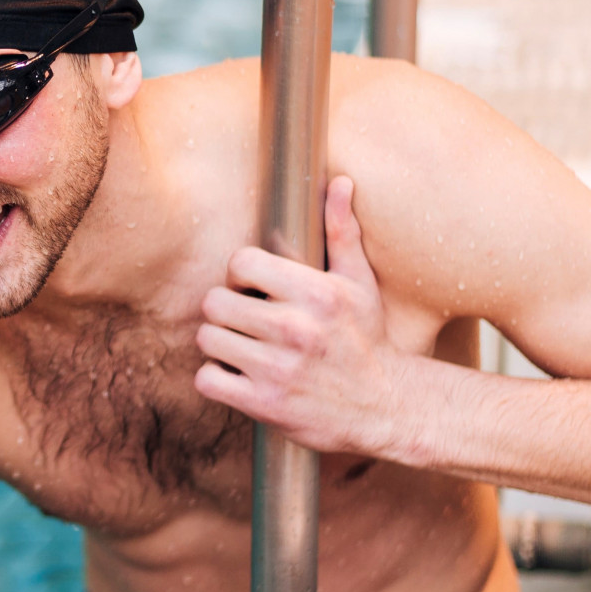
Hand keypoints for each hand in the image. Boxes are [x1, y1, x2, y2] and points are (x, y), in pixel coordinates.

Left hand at [194, 176, 421, 457]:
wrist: (384, 408)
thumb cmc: (366, 340)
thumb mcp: (360, 284)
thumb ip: (342, 233)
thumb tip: (340, 182)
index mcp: (316, 293)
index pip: (239, 262)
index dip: (240, 275)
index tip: (255, 289)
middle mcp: (295, 329)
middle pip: (214, 302)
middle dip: (225, 310)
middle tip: (244, 320)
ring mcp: (278, 369)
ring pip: (207, 339)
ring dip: (219, 345)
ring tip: (243, 348)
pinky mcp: (264, 404)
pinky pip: (207, 380)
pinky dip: (215, 379)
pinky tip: (238, 376)